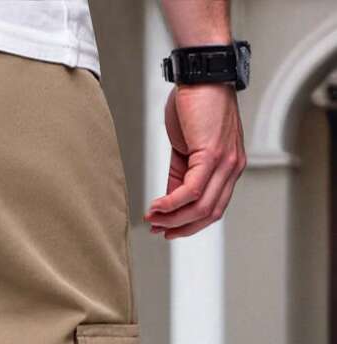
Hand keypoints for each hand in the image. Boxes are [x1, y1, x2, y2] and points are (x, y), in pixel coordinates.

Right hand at [145, 85, 245, 238]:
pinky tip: (157, 206)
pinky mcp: (212, 154)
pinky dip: (172, 203)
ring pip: (201, 206)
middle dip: (181, 227)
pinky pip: (192, 190)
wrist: (201, 71)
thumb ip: (181, 176)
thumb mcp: (187, 147)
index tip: (166, 228)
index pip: (213, 207)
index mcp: (230, 166)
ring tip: (153, 218)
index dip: (189, 224)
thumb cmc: (196, 102)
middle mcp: (233, 167)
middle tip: (158, 228)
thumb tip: (170, 202)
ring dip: (174, 218)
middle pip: (209, 213)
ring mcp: (226, 161)